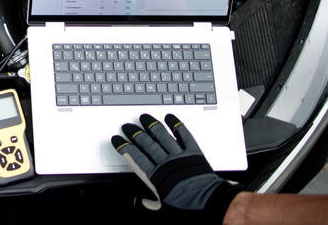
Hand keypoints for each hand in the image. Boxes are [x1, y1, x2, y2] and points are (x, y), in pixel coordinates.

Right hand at [112, 113, 243, 221]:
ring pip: (161, 135)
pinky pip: (183, 135)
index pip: (134, 156)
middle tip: (127, 127)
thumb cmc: (186, 207)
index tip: (117, 140)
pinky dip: (176, 125)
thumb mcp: (161, 210)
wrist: (210, 203)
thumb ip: (144, 205)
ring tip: (144, 118)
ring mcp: (179, 156)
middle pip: (145, 142)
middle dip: (134, 133)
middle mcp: (165, 162)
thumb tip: (130, 202)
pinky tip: (170, 118)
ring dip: (151, 124)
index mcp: (155, 176)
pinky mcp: (193, 152)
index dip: (124, 146)